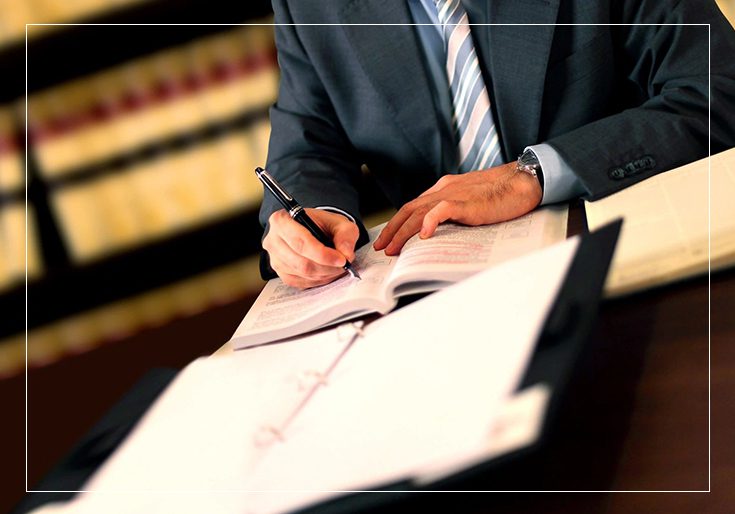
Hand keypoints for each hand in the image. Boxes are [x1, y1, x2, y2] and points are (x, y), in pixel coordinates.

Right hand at [263, 208, 358, 288]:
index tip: (342, 259)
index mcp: (282, 220)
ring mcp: (275, 259)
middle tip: (344, 264)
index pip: (300, 241)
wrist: (312, 230)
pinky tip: (328, 272)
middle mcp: (273, 240)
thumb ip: (345, 235)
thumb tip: (346, 254)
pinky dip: (319, 280)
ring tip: (338, 267)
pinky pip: (301, 282)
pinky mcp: (281, 273)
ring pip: (302, 274)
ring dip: (325, 274)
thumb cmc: (322, 224)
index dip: (322, 254)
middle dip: (327, 267)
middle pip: (301, 262)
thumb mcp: (338, 222)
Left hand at [374, 162, 541, 254]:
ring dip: (404, 232)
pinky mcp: (466, 202)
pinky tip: (424, 235)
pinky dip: (430, 222)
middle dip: (393, 230)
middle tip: (382, 248)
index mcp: (443, 189)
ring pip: (420, 212)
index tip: (388, 238)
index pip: (413, 206)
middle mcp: (443, 190)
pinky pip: (442, 210)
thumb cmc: (499, 194)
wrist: (521, 182)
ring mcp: (453, 195)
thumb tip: (438, 230)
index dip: (398, 223)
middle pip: (409, 210)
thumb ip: (452, 212)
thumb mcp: (468, 202)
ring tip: (394, 248)